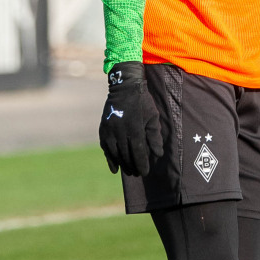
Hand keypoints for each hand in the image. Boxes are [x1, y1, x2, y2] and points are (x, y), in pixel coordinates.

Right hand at [98, 62, 163, 176]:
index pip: (138, 151)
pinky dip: (110, 159)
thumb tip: (157, 155)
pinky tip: (115, 168)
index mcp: (134, 127)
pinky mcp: (103, 129)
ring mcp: (109, 130)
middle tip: (138, 174)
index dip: (142, 164)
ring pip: (115, 153)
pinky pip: (106, 148)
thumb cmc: (143, 102)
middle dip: (132, 166)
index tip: (145, 172)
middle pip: (126, 155)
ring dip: (122, 164)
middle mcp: (120, 130)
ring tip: (129, 171)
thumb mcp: (153, 117)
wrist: (124, 86)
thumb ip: (154, 136)